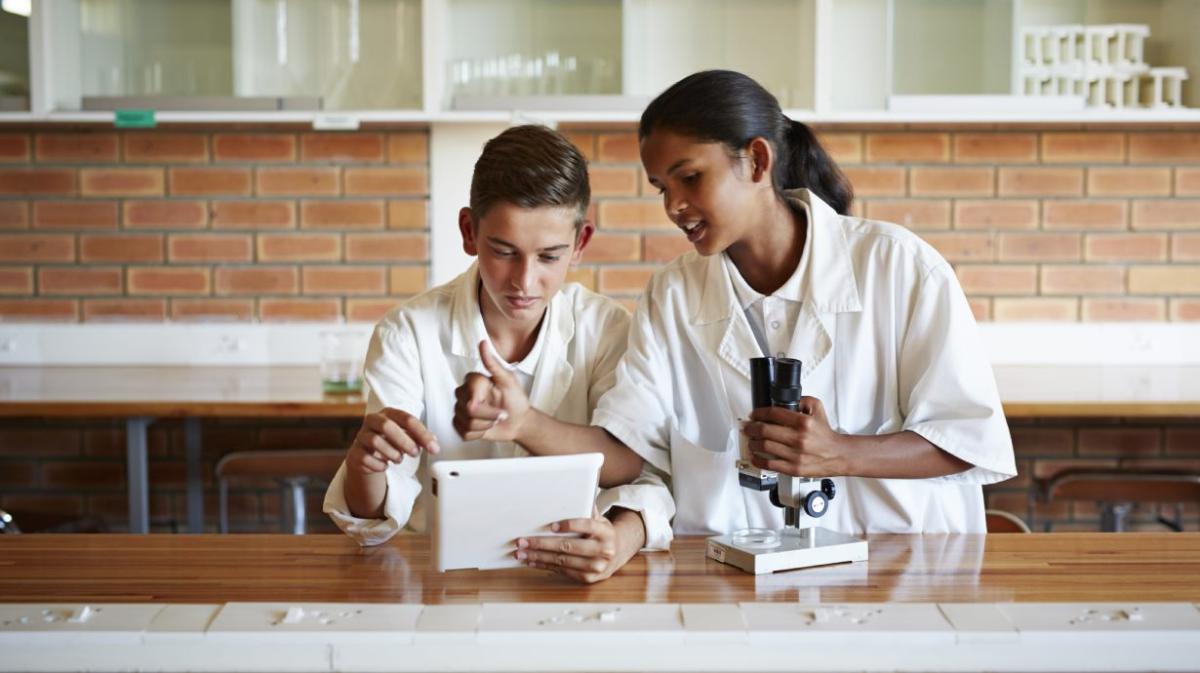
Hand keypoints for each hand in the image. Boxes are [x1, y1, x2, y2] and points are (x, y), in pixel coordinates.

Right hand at [346, 407, 438, 473]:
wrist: (367, 454)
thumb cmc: (390, 441)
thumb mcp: (407, 436)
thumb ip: (420, 439)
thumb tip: (434, 444)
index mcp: (388, 413)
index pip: (406, 419)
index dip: (422, 433)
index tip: (434, 448)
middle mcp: (372, 421)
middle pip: (387, 426)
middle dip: (404, 441)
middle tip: (415, 453)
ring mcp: (361, 437)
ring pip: (376, 442)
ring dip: (393, 454)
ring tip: (398, 459)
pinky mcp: (354, 453)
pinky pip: (366, 458)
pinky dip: (379, 465)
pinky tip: (385, 466)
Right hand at [452, 340, 531, 441]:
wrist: (518, 421)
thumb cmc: (515, 399)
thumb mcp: (508, 381)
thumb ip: (493, 364)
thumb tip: (483, 343)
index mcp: (473, 381)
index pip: (471, 395)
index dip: (487, 405)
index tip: (502, 406)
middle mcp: (463, 394)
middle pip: (468, 411)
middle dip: (489, 416)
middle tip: (501, 413)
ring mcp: (460, 410)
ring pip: (467, 424)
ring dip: (486, 425)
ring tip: (494, 420)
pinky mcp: (460, 425)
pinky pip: (464, 434)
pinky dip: (479, 434)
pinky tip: (486, 427)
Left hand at [515, 508, 630, 583]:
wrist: (616, 553)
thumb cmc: (601, 532)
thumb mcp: (599, 519)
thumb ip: (585, 509)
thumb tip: (566, 497)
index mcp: (606, 532)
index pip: (587, 526)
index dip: (569, 525)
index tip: (551, 526)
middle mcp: (604, 551)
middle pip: (569, 546)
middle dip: (542, 544)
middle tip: (523, 541)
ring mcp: (596, 567)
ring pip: (562, 561)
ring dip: (538, 557)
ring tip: (521, 553)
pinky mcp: (588, 578)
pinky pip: (562, 572)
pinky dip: (545, 566)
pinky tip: (532, 561)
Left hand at [742, 396, 849, 477]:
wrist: (838, 455)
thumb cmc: (826, 435)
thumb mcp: (818, 409)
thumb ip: (802, 400)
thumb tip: (786, 398)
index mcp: (803, 422)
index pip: (773, 414)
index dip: (759, 413)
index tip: (753, 414)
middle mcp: (799, 438)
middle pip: (764, 430)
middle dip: (751, 427)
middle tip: (747, 427)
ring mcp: (795, 455)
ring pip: (764, 446)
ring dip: (752, 442)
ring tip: (750, 440)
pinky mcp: (793, 469)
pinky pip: (769, 464)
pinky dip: (757, 459)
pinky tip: (755, 456)